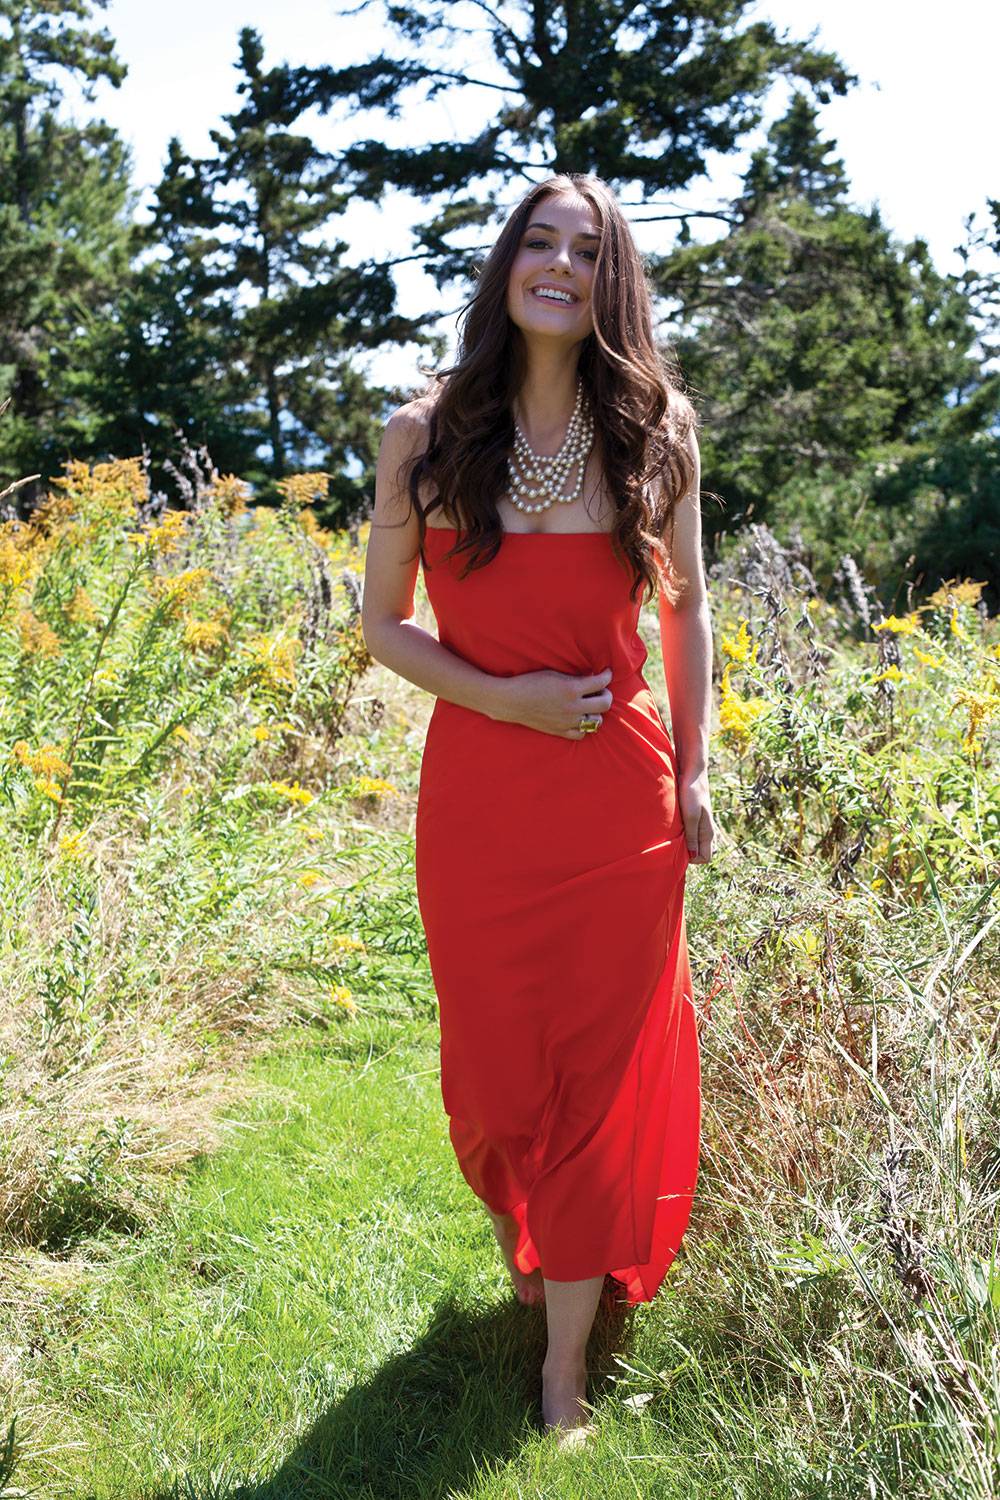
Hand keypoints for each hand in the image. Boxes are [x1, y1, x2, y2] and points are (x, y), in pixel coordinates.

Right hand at [497, 666, 613, 738]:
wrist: (512, 701)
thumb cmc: (531, 683)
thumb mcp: (555, 675)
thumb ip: (575, 678)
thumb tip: (592, 678)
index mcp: (571, 689)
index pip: (600, 682)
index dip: (607, 675)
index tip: (607, 673)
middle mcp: (573, 707)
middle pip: (605, 703)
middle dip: (607, 694)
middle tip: (602, 690)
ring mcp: (567, 721)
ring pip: (597, 721)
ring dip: (597, 711)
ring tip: (590, 705)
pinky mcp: (560, 731)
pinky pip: (582, 734)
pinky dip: (584, 726)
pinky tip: (580, 719)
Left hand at [679, 769, 714, 862]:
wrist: (692, 774)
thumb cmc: (692, 793)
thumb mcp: (691, 816)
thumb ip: (692, 836)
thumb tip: (691, 856)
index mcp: (708, 833)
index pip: (705, 858)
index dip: (692, 859)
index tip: (679, 849)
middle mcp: (705, 832)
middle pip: (698, 853)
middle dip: (686, 853)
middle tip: (672, 843)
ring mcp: (699, 825)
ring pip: (692, 843)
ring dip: (682, 842)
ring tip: (671, 834)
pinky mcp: (692, 818)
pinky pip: (687, 833)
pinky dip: (680, 833)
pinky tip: (671, 826)